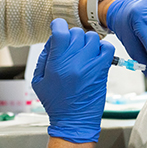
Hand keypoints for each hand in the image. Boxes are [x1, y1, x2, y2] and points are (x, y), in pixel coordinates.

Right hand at [32, 18, 114, 142]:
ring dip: (87, 42)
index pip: (60, 32)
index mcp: (56, 63)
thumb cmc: (56, 103)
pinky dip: (103, 48)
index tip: (59, 27)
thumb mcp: (39, 80)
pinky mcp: (102, 70)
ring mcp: (90, 65)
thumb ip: (44, 57)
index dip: (58, 25)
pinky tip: (96, 56)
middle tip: (71, 48)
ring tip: (83, 53)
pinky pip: (108, 48)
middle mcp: (74, 62)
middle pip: (76, 33)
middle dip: (72, 37)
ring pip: (92, 38)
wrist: (74, 121)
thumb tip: (54, 39)